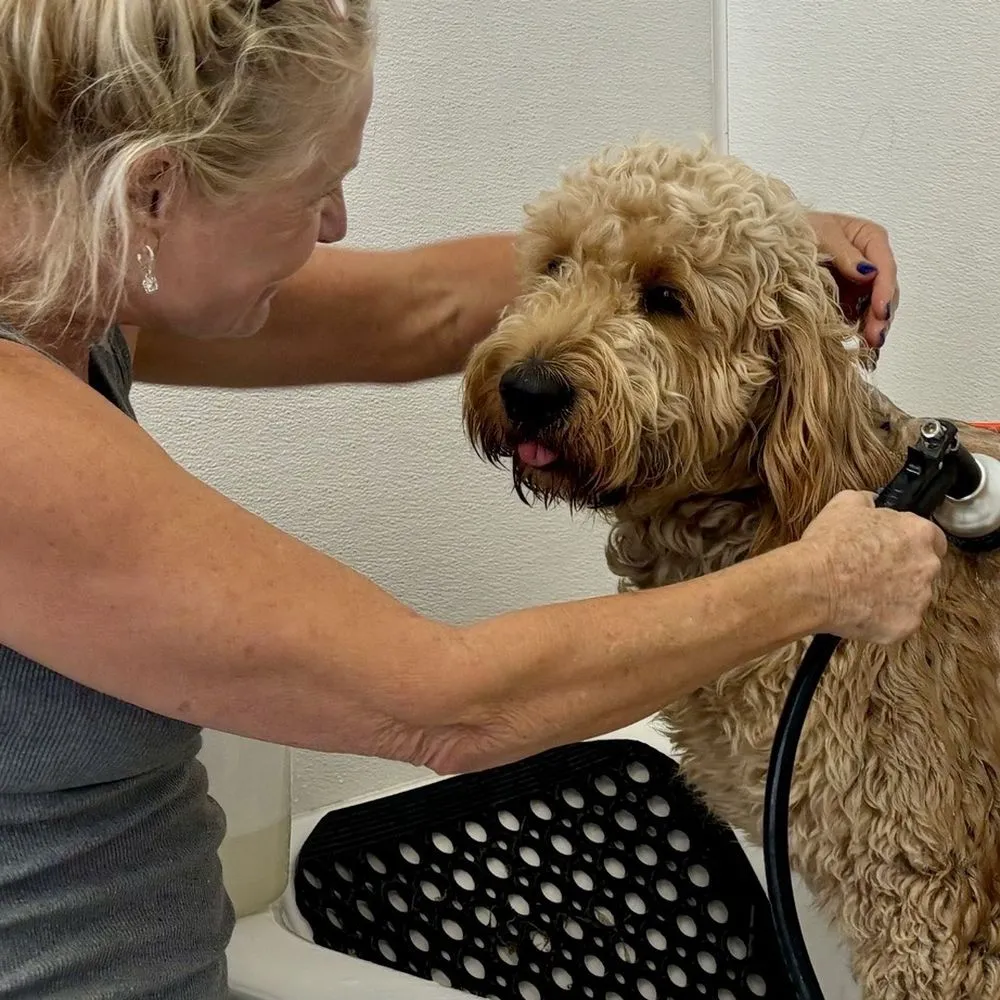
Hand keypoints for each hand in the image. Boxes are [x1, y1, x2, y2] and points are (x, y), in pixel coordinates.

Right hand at [799, 490, 945, 643]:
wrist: (813, 584)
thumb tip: (870, 503)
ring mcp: (919, 599)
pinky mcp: (906, 625)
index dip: (911, 543)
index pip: (933, 539)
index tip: (896, 549)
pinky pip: (899, 623)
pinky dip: (883, 619)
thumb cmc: (829, 546)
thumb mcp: (845, 504)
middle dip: (902, 571)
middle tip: (871, 571)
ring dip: (893, 596)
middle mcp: (926, 566)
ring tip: (861, 592)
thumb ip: (868, 502)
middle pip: (923, 569)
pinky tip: (859, 610)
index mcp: (918, 533)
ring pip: (912, 598)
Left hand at [807, 211, 898, 349]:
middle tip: (874, 337)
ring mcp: (857, 286)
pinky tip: (859, 348)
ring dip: (873, 328)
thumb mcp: (819, 234)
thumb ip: (844, 253)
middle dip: (881, 315)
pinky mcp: (844, 304)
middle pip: (884, 292)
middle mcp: (868, 264)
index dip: (885, 290)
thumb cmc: (795, 231)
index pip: (885, 266)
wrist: (770, 244)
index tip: (880, 310)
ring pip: (874, 310)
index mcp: (869, 240)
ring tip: (868, 345)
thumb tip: (868, 273)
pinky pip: (856, 320)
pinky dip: (859, 333)